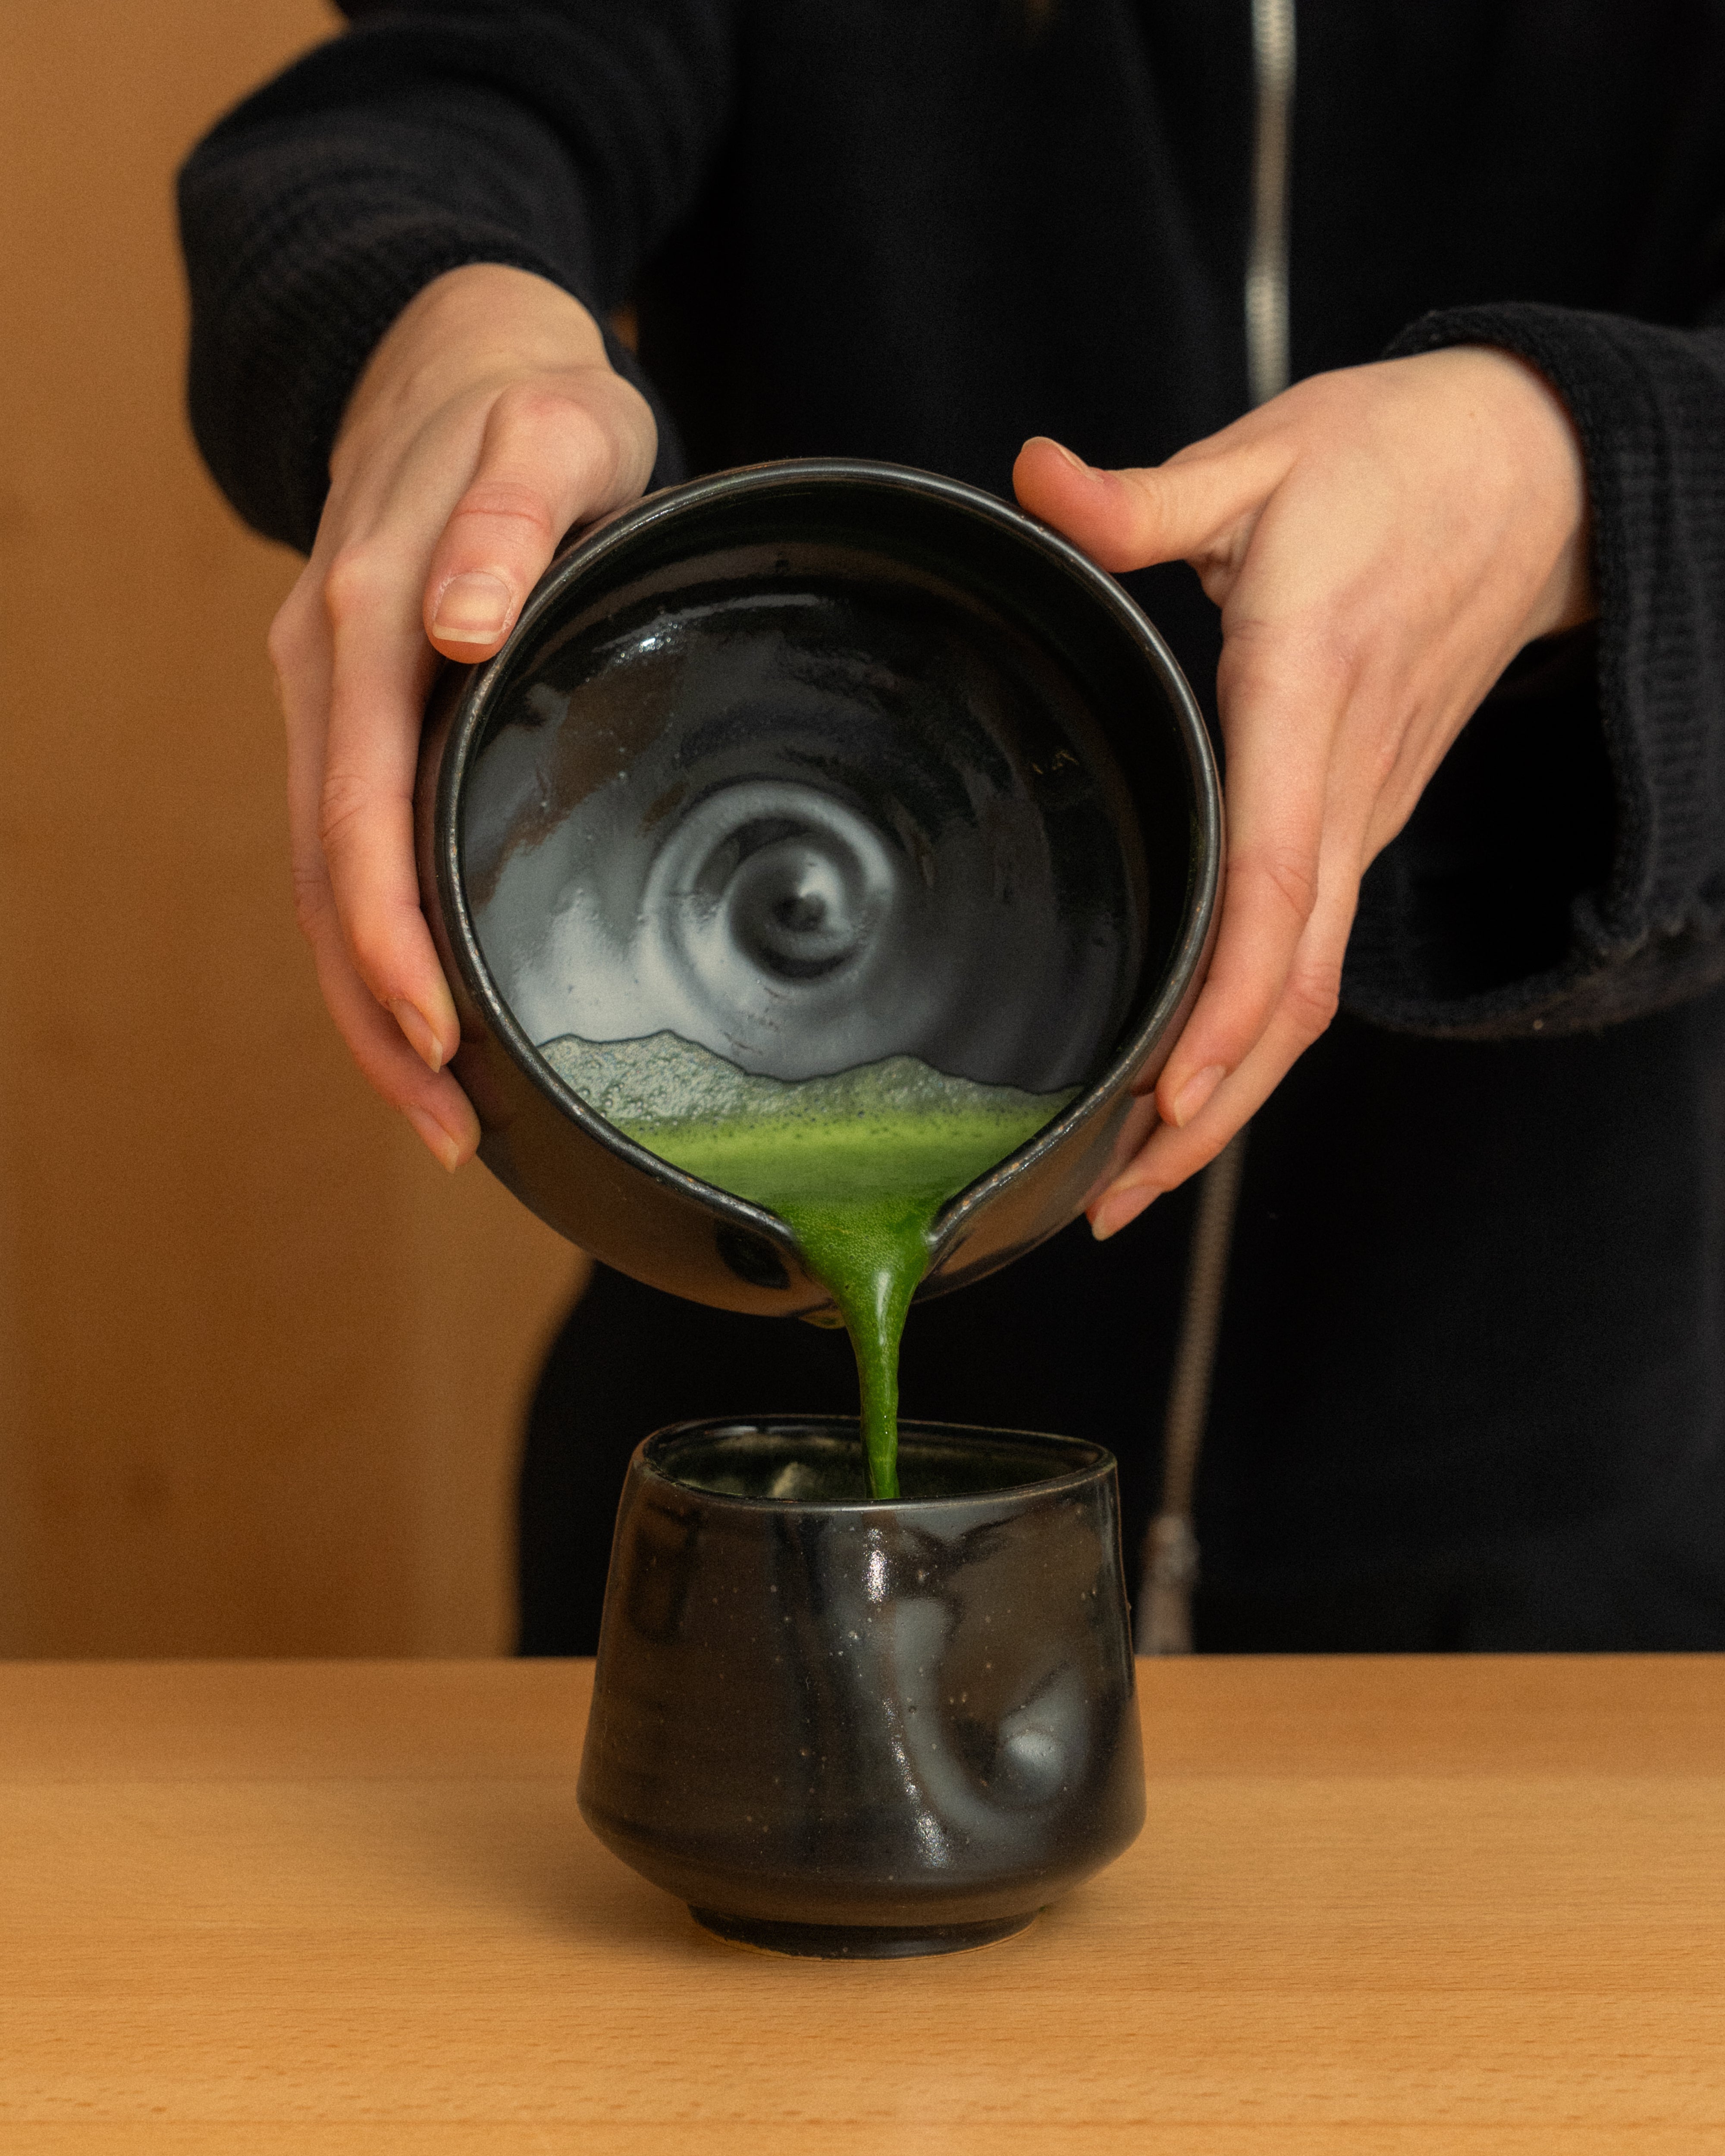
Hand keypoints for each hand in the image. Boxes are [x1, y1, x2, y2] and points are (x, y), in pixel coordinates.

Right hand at [268, 265, 657, 1167]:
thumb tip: (461, 624)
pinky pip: (347, 853)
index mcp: (369, 618)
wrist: (455, 359)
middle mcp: (329, 673)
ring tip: (443, 1116)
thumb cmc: (530, 404)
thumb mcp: (555, 429)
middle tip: (454, 1132)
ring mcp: (328, 702)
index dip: (391, 934)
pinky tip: (423, 1018)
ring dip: (371, 1006)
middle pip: (329, 877)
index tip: (441, 1035)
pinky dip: (376, 946)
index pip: (361, 808)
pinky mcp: (350, 718)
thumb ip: (511, 515)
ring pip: (326, 884)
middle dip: (381, 1015)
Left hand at [1013, 345, 1593, 1236]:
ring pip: (1308, 987)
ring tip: (1137, 1176)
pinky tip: (1196, 1081)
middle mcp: (1347, 782)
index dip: (1227, 994)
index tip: (1171, 1087)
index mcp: (1308, 691)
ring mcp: (1364, 814)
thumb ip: (1143, 496)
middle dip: (1212, 1105)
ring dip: (1232, 1094)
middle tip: (1112, 1197)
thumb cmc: (1395, 461)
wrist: (1542, 473)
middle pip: (1293, 981)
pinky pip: (1311, 953)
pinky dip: (1256, 1034)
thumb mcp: (1266, 456)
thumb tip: (1035, 475)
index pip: (1274, 873)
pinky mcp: (1362, 820)